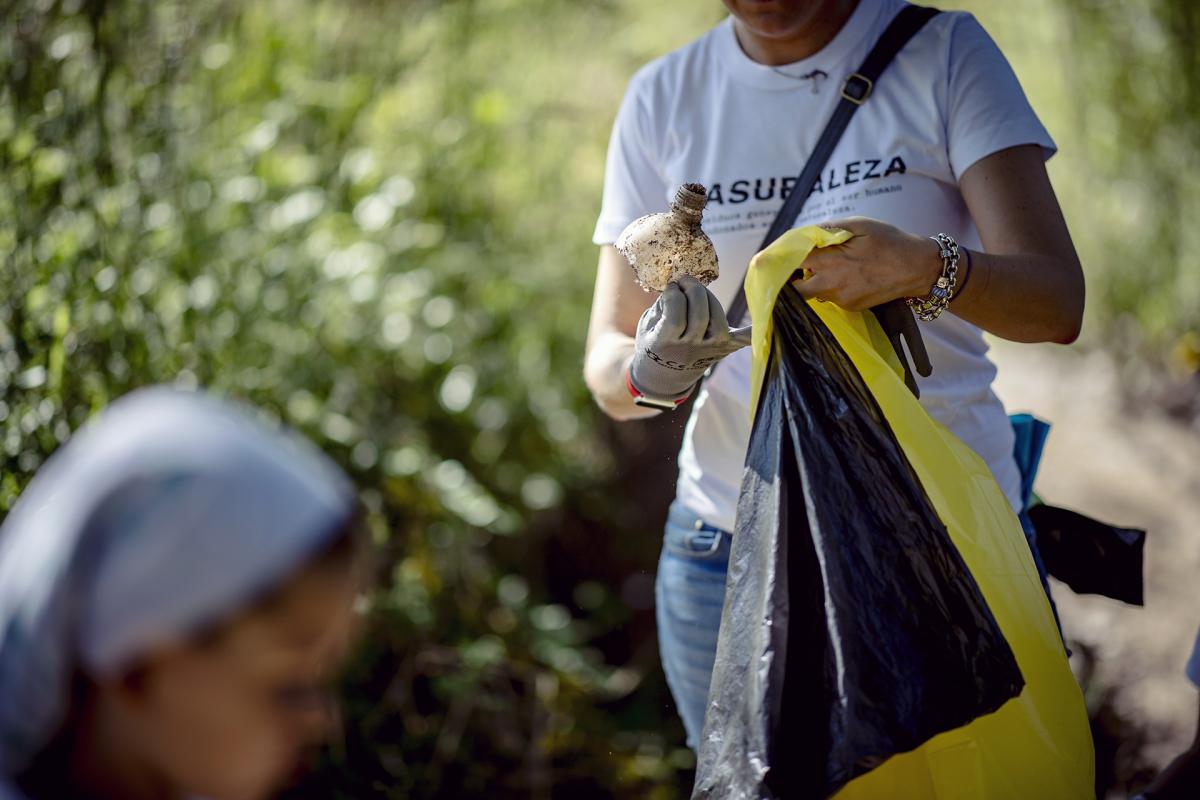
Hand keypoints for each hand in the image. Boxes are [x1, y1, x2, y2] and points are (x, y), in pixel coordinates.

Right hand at [630, 276, 751, 399]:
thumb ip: (660, 307)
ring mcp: (709, 350)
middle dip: (693, 289)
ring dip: (710, 299)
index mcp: (665, 343)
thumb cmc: (653, 342)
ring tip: (700, 292)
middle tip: (685, 281)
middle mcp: (690, 349)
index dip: (673, 294)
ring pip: (718, 320)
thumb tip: (677, 286)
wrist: (664, 376)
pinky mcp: (723, 348)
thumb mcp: (646, 326)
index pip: (675, 314)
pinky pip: (741, 339)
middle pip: (700, 314)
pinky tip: (761, 320)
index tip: (670, 288)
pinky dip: (751, 330)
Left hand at [793, 217, 942, 310]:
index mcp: (831, 262)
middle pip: (795, 289)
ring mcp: (841, 299)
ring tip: (829, 265)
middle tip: (794, 267)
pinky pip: (829, 297)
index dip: (780, 259)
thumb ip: (827, 229)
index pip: (792, 263)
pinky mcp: (850, 307)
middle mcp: (832, 285)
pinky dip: (830, 286)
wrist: (917, 268)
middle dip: (790, 279)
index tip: (771, 257)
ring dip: (812, 281)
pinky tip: (847, 275)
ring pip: (812, 293)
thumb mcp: (859, 225)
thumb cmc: (889, 242)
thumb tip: (802, 234)